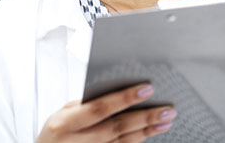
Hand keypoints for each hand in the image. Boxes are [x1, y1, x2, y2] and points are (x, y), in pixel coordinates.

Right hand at [36, 84, 175, 142]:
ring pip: (124, 142)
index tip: (148, 88)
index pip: (100, 108)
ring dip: (148, 130)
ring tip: (166, 120)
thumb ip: (87, 103)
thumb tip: (120, 88)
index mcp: (65, 124)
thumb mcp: (62, 114)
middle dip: (145, 117)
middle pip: (117, 127)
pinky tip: (151, 132)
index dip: (125, 98)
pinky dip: (138, 141)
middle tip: (168, 109)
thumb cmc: (56, 131)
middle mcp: (77, 142)